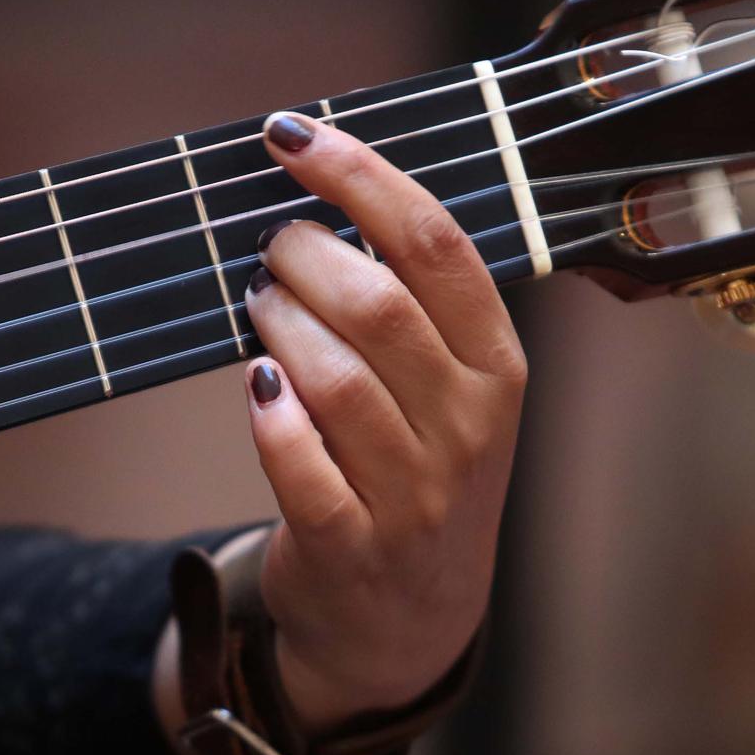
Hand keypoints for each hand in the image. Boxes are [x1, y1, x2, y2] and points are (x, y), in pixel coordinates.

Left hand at [237, 111, 526, 735]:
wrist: (409, 620)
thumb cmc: (418, 470)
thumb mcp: (450, 389)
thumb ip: (411, 304)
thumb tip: (322, 190)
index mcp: (498, 368)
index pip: (437, 245)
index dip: (359, 176)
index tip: (292, 135)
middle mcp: (468, 428)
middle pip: (379, 305)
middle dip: (303, 255)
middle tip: (270, 247)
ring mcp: (414, 494)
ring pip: (332, 377)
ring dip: (276, 324)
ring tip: (258, 307)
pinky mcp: (351, 546)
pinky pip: (298, 464)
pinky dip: (267, 415)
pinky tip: (256, 388)